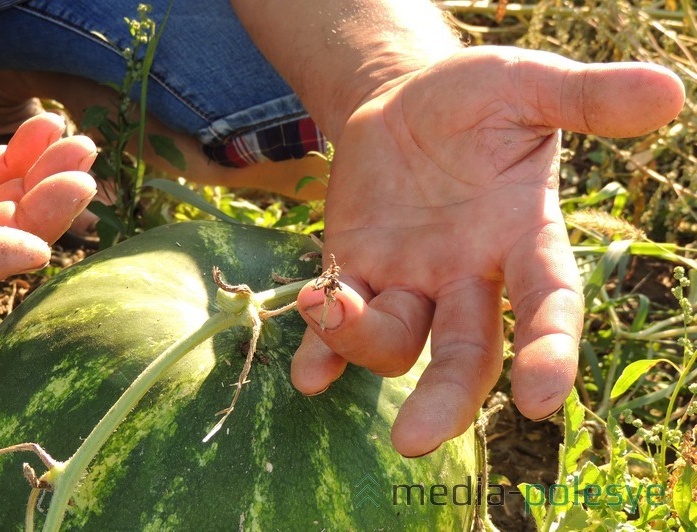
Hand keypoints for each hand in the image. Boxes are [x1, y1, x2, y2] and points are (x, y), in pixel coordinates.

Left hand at [291, 46, 684, 456]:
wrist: (402, 101)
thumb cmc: (473, 97)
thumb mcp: (525, 84)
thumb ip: (583, 98)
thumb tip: (670, 91)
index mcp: (520, 238)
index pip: (545, 304)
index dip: (548, 351)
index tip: (541, 398)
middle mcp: (467, 276)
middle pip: (465, 355)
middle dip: (444, 398)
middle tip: (413, 440)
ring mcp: (408, 279)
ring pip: (395, 341)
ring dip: (361, 342)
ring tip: (326, 305)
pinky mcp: (354, 267)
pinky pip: (338, 323)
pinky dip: (320, 350)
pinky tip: (306, 374)